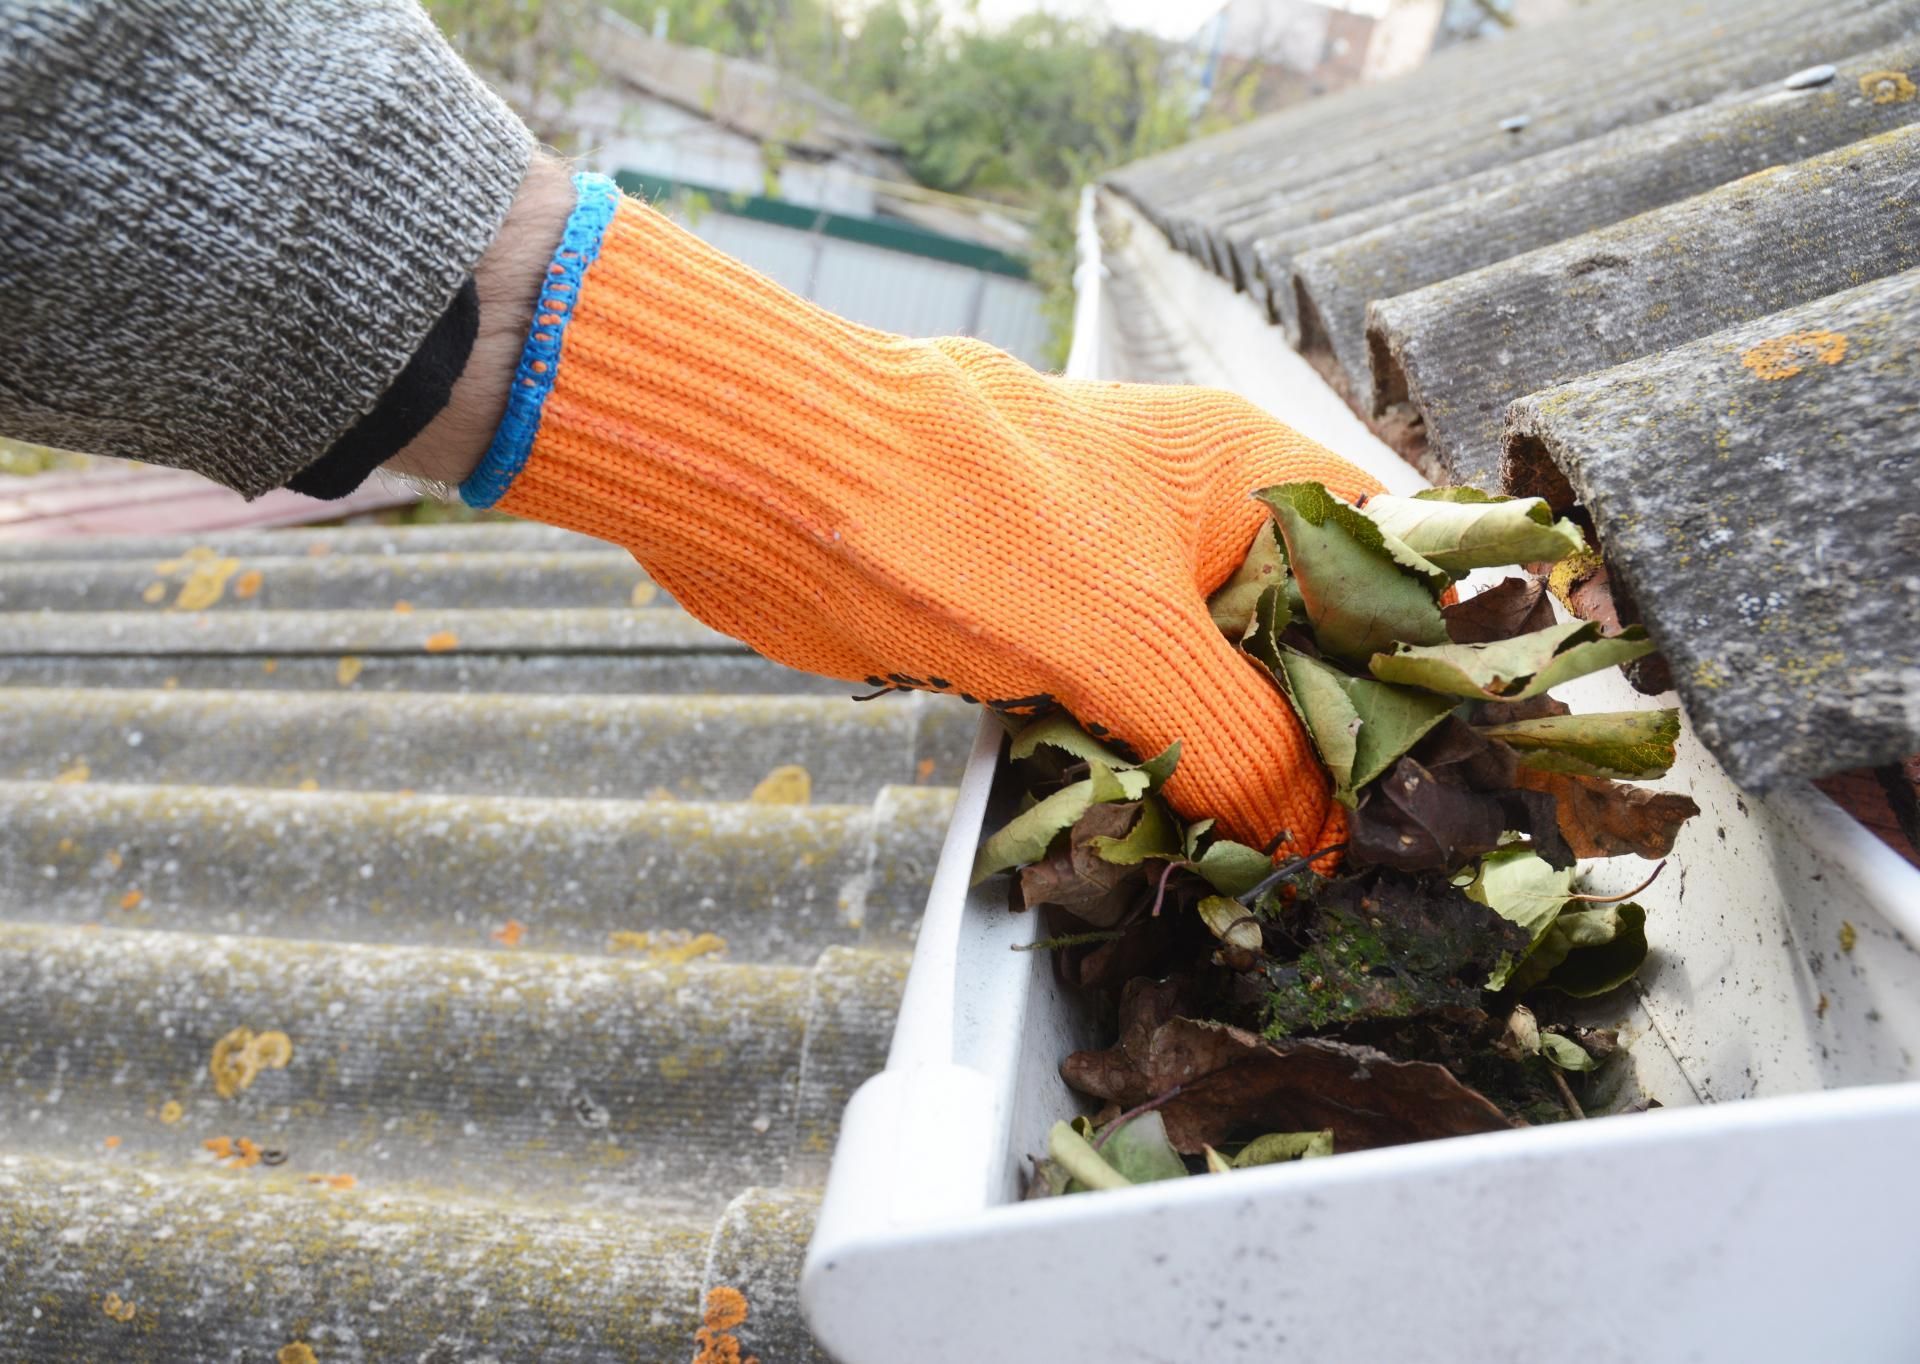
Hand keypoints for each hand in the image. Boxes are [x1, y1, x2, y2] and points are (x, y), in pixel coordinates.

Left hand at [453, 178, 1381, 856]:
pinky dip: (1150, 780)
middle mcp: (1199, 525)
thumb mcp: (1129, 640)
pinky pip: (1132, 720)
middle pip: (1308, 645)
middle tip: (1372, 853)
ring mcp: (1123, 584)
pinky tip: (1178, 849)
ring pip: (1216, 694)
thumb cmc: (959, 518)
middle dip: (1332, 744)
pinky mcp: (1051, 639)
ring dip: (1237, 777)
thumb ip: (1237, 740)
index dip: (1439, 659)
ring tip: (1287, 875)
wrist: (777, 494)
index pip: (1398, 560)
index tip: (1465, 767)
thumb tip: (1314, 839)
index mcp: (1250, 477)